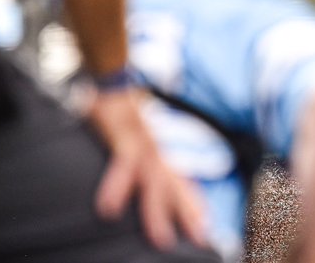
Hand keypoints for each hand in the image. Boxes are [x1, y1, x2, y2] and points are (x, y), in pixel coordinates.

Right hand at [88, 88, 208, 250]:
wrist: (112, 75)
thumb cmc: (119, 106)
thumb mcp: (131, 133)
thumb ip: (136, 155)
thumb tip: (136, 177)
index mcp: (156, 151)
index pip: (180, 181)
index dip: (193, 205)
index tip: (205, 229)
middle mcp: (153, 150)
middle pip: (175, 186)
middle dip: (187, 213)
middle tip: (201, 238)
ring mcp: (140, 143)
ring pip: (154, 182)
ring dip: (157, 212)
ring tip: (161, 240)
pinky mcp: (122, 136)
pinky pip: (121, 166)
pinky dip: (116, 187)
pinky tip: (109, 209)